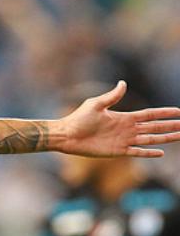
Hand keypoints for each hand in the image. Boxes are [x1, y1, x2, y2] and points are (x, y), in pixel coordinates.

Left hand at [55, 81, 179, 157]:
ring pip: (150, 139)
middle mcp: (127, 129)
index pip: (149, 114)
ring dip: (165, 138)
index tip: (178, 111)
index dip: (164, 113)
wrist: (67, 135)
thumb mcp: (96, 104)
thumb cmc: (78, 119)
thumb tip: (123, 83)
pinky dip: (149, 152)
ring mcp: (124, 140)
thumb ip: (112, 96)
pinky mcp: (118, 151)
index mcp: (124, 117)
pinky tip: (160, 152)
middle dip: (170, 126)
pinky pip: (137, 152)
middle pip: (154, 127)